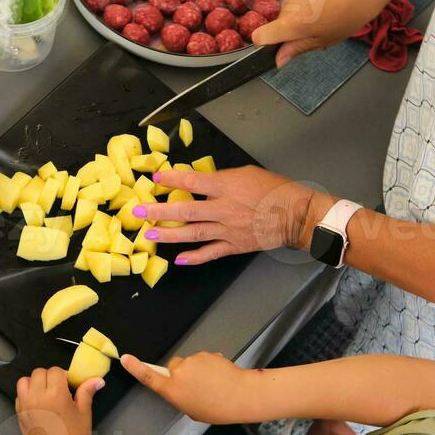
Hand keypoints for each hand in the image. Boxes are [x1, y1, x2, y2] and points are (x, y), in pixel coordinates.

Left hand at [15, 367, 101, 434]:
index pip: (56, 370)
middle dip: (50, 377)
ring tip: (47, 393)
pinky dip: (27, 395)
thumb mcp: (84, 415)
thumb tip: (96, 381)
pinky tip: (39, 404)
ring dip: (35, 383)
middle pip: (39, 373)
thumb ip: (87, 393)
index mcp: (55, 395)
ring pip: (24, 381)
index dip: (65, 375)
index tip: (71, 384)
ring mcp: (26, 406)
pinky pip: (19, 396)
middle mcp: (37, 398)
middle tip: (61, 389)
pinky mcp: (20, 415)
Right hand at [120, 353, 266, 424]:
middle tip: (196, 385)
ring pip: (189, 363)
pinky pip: (203, 359)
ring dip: (197, 370)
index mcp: (173, 391)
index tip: (125, 358)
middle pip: (173, 366)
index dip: (135, 367)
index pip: (149, 377)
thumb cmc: (216, 409)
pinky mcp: (205, 354)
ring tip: (213, 383)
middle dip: (181, 373)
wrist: (240, 395)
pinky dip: (209, 365)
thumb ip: (180, 397)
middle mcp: (179, 374)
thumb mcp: (191, 410)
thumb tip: (181, 387)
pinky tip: (220, 376)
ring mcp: (192, 361)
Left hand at [133, 165, 334, 265]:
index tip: (155, 178)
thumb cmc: (273, 190)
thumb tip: (200, 182)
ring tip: (149, 235)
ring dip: (169, 235)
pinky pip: (211, 253)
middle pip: (185, 210)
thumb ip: (221, 179)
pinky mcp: (234, 245)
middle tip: (138, 211)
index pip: (193, 182)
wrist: (295, 214)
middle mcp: (223, 209)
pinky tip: (178, 260)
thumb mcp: (246, 173)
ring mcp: (227, 229)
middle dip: (159, 211)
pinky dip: (194, 258)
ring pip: (192, 233)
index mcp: (226, 187)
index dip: (172, 180)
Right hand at [251, 0, 405, 66]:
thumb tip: (279, 60)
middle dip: (291, 30)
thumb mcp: (324, 39)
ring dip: (300, 17)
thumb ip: (297, 49)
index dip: (266, 44)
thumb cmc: (347, 16)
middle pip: (277, 23)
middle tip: (316, 32)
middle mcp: (287, 5)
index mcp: (290, 23)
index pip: (259, 36)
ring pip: (289, 11)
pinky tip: (327, 3)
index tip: (282, 47)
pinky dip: (307, 4)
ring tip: (325, 16)